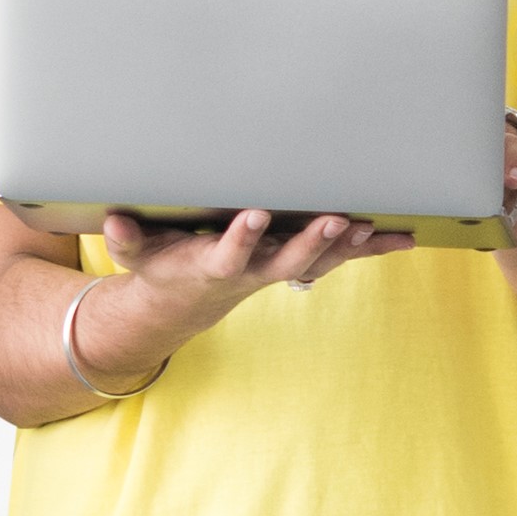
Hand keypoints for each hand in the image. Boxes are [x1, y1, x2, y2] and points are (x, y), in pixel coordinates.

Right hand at [78, 204, 400, 391]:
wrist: (186, 301)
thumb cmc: (162, 266)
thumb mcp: (136, 256)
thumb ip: (127, 239)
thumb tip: (113, 222)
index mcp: (213, 265)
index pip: (228, 254)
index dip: (242, 238)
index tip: (255, 214)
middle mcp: (253, 271)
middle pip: (287, 261)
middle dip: (312, 243)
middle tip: (335, 221)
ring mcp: (278, 270)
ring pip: (320, 261)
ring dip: (347, 248)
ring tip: (373, 227)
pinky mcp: (297, 264)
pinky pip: (338, 258)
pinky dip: (370, 249)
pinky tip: (403, 238)